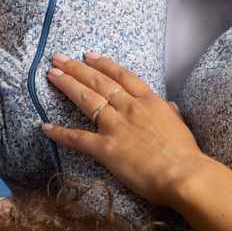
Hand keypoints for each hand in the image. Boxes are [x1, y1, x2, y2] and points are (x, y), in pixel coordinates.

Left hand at [40, 52, 209, 208]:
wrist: (184, 174)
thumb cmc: (186, 154)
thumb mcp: (180, 125)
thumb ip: (171, 113)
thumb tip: (169, 106)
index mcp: (149, 101)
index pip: (122, 76)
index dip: (103, 64)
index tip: (89, 55)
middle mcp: (130, 108)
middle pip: (99, 82)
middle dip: (77, 68)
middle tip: (59, 58)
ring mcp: (116, 126)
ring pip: (87, 100)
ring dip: (67, 85)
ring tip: (52, 74)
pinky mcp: (106, 148)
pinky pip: (78, 138)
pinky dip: (60, 132)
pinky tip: (45, 126)